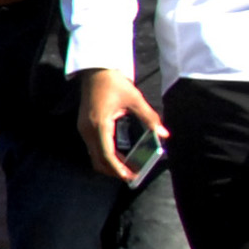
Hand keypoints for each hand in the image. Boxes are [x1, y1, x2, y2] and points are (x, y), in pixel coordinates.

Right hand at [73, 67, 163, 186]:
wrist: (95, 71)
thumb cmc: (114, 83)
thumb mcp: (135, 99)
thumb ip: (149, 117)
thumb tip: (164, 134)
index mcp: (100, 124)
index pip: (107, 154)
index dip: (119, 169)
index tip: (131, 177)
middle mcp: (88, 130)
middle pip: (98, 160)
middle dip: (114, 171)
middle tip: (131, 176)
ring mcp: (84, 129)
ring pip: (94, 156)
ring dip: (109, 165)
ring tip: (127, 168)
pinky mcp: (84, 127)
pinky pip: (93, 148)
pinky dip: (105, 156)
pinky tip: (118, 157)